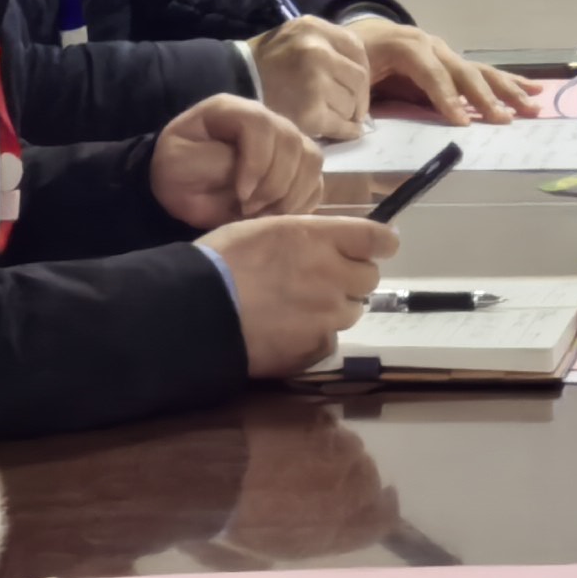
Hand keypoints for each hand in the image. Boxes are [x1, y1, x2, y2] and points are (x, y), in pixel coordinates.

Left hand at [150, 95, 322, 228]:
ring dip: (291, 196)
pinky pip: (315, 182)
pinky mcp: (298, 165)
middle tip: (247, 211)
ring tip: (261, 215)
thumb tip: (250, 184)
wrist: (183, 186)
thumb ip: (213, 166)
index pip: (260, 124)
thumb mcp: (179, 166)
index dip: (257, 162)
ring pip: (312, 160)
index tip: (242, 195)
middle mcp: (266, 119)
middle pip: (292, 142)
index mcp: (231, 110)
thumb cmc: (177, 173)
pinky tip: (275, 215)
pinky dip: (301, 204)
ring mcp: (286, 140)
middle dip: (273, 185)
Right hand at [205, 213, 405, 378]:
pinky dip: (316, 337)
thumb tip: (326, 243)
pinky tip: (288, 333)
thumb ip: (306, 236)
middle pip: (369, 279)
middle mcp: (332, 275)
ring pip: (352, 311)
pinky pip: (329, 341)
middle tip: (323, 280)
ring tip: (300, 309)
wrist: (195, 313)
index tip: (378, 247)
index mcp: (319, 238)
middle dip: (352, 278)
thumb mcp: (265, 229)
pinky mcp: (314, 348)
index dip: (381, 243)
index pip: (377, 239)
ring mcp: (327, 315)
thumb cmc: (221, 261)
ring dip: (335, 308)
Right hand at [247, 18, 372, 140]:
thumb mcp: (294, 37)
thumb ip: (325, 46)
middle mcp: (317, 51)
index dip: (361, 70)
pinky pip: (341, 125)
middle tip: (352, 109)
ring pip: (351, 104)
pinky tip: (344, 132)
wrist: (228, 85)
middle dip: (358, 97)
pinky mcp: (310, 112)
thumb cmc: (263, 64)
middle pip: (359, 79)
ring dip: (348, 114)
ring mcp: (314, 81)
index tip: (357, 85)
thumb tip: (359, 75)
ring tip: (336, 118)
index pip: (357, 49)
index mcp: (314, 28)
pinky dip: (346, 131)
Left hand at [352, 19, 536, 123]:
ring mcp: (446, 51)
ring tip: (531, 107)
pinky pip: (483, 72)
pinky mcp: (453, 62)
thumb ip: (361, 98)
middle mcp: (432, 45)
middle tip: (503, 120)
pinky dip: (508, 82)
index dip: (446, 98)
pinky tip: (532, 89)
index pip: (431, 74)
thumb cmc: (357, 58)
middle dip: (484, 98)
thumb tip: (366, 125)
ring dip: (507, 90)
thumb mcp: (353, 75)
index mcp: (406, 46)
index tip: (462, 123)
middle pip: (463, 72)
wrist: (363, 32)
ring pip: (481, 71)